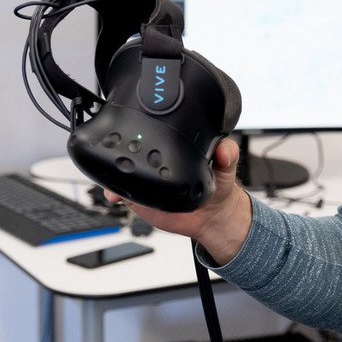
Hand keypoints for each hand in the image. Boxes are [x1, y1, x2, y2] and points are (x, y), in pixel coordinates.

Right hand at [103, 136, 252, 264]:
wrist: (211, 216)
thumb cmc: (218, 186)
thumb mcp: (226, 166)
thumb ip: (228, 154)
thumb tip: (224, 150)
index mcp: (177, 146)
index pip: (158, 129)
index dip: (148, 125)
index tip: (141, 126)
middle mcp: (158, 159)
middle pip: (132, 147)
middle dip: (121, 147)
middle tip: (120, 151)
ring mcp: (148, 177)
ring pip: (121, 168)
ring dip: (113, 170)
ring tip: (113, 174)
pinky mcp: (141, 197)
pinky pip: (122, 192)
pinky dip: (115, 193)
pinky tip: (116, 195)